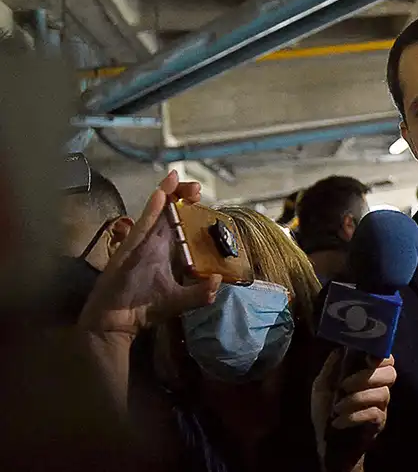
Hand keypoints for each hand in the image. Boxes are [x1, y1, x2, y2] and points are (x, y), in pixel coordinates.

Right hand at [78, 171, 221, 337]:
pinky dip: (151, 211)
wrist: (115, 323)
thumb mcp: (180, 301)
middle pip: (167, 210)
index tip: (198, 195)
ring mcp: (139, 244)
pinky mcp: (129, 251)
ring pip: (154, 213)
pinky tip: (160, 196)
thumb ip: (200, 293)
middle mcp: (153, 242)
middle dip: (179, 193)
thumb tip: (219, 280)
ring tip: (175, 178)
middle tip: (194, 187)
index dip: (187, 204)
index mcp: (165, 248)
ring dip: (166, 194)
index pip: (178, 219)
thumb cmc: (142, 308)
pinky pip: (142, 226)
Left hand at [312, 351, 396, 458]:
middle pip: (390, 373)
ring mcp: (381, 407)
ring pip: (382, 394)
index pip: (386, 359)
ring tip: (337, 407)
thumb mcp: (322, 386)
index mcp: (367, 375)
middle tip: (345, 385)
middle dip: (367, 376)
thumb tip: (341, 346)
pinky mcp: (378, 424)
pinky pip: (374, 414)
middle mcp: (379, 388)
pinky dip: (354, 416)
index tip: (367, 358)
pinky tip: (338, 421)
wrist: (327, 444)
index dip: (381, 355)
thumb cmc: (326, 412)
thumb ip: (332, 366)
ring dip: (356, 399)